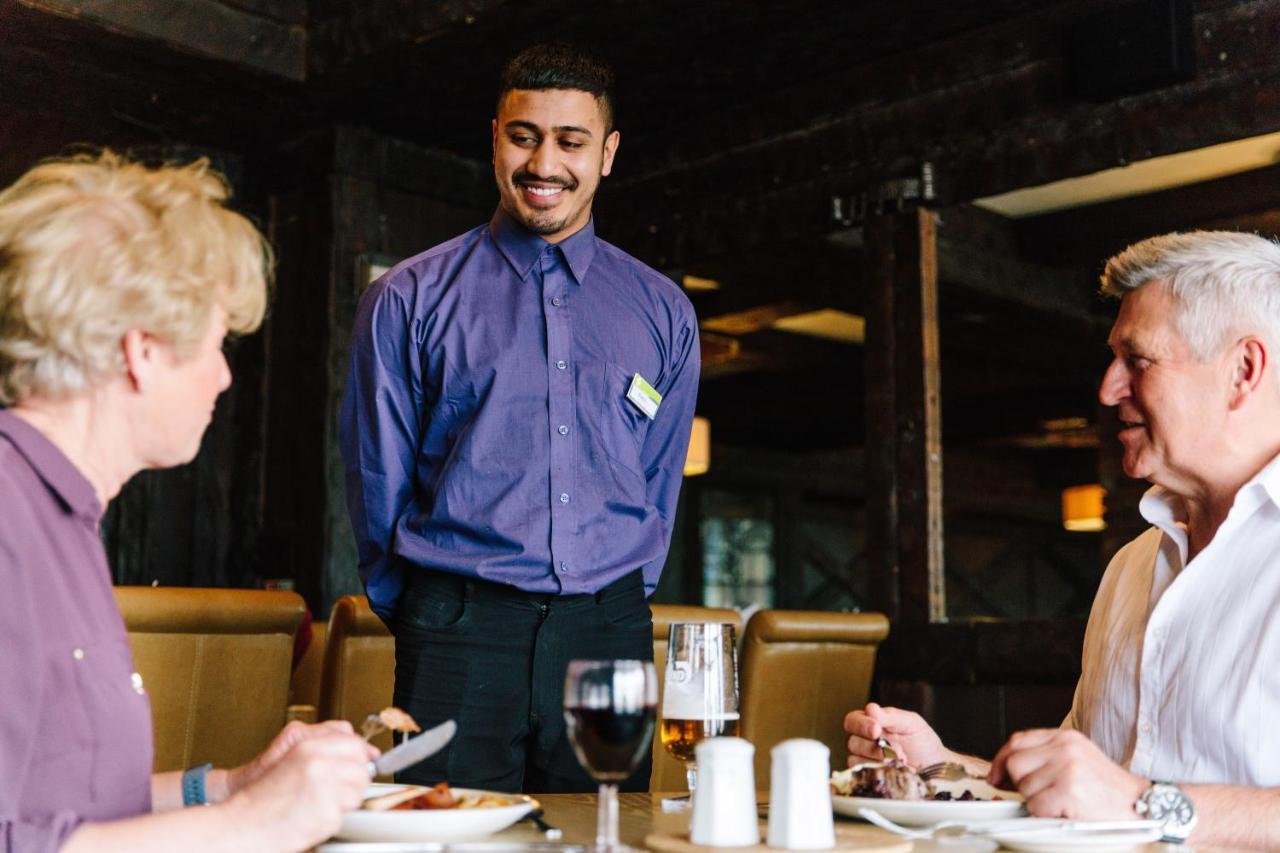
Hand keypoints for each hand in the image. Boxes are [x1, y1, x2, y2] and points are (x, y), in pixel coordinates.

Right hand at [227, 730, 379, 851]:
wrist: (242, 824)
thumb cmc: (265, 796)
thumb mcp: (292, 758)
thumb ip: (327, 748)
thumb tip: (367, 752)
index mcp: (309, 746)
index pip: (354, 744)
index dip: (358, 757)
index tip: (355, 765)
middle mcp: (318, 763)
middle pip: (361, 769)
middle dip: (352, 782)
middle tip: (331, 791)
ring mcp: (324, 788)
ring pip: (357, 794)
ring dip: (342, 803)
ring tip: (316, 804)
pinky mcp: (326, 813)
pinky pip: (343, 816)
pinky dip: (329, 821)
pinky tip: (309, 818)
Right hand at [843, 702, 949, 767]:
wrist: (935, 767)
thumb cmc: (922, 742)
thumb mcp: (911, 723)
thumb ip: (890, 716)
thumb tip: (870, 708)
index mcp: (870, 723)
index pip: (852, 721)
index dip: (861, 725)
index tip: (877, 730)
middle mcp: (863, 741)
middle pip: (853, 742)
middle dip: (876, 747)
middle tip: (898, 750)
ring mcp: (865, 760)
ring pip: (856, 759)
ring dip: (880, 760)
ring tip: (902, 760)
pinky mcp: (869, 777)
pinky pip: (864, 774)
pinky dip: (882, 772)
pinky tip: (898, 769)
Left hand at [988, 728, 1147, 819]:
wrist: (1144, 806)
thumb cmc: (1110, 790)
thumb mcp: (1078, 760)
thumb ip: (1046, 759)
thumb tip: (1004, 774)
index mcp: (1065, 738)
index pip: (1018, 741)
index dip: (1001, 760)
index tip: (996, 776)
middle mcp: (1065, 749)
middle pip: (1015, 762)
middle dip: (1018, 783)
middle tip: (1036, 795)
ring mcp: (1067, 769)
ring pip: (1024, 787)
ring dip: (1036, 802)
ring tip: (1061, 803)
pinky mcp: (1068, 791)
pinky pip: (1036, 806)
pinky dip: (1044, 815)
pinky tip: (1064, 812)